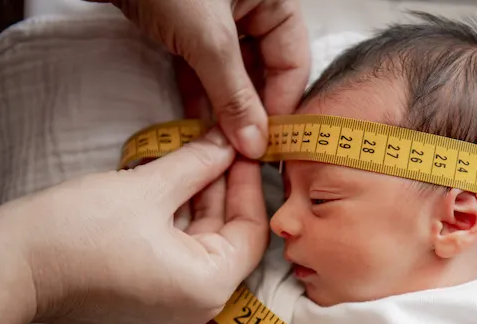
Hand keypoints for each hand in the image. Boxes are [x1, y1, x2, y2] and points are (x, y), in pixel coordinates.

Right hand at [0, 128, 268, 323]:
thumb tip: (226, 142)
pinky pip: (180, 259)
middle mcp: (199, 309)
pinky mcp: (150, 303)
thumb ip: (197, 164)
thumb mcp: (148, 188)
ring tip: (198, 155)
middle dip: (223, 189)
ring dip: (200, 202)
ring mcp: (174, 310)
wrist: (10, 269)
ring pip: (202, 246)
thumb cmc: (77, 232)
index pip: (251, 231)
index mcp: (209, 288)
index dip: (248, 184)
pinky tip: (177, 184)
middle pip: (227, 239)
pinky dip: (180, 223)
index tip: (244, 149)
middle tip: (221, 144)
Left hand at [91, 0, 310, 157]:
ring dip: (224, 111)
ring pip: (231, 75)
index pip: (292, 62)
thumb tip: (254, 145)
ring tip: (220, 149)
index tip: (269, 146)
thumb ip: (234, 95)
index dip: (282, 105)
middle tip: (244, 154)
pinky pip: (202, 69)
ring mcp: (217, 20)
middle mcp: (251, 9)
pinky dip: (199, 96)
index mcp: (274, 0)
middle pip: (263, 71)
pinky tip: (197, 128)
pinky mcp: (184, 29)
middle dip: (252, 113)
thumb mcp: (208, 40)